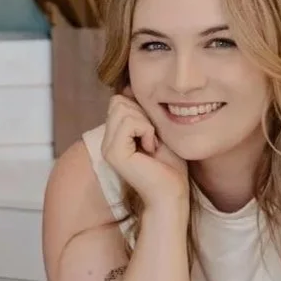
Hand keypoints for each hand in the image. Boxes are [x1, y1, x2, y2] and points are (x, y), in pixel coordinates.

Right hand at [102, 88, 187, 208]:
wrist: (172, 194)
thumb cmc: (171, 166)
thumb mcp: (158, 131)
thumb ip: (143, 113)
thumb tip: (128, 86)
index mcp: (115, 137)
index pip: (120, 100)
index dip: (142, 110)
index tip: (154, 134)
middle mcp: (107, 141)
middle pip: (119, 100)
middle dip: (143, 114)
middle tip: (154, 139)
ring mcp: (107, 147)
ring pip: (123, 108)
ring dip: (146, 123)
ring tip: (152, 144)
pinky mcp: (113, 153)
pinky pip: (129, 122)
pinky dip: (146, 130)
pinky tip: (151, 148)